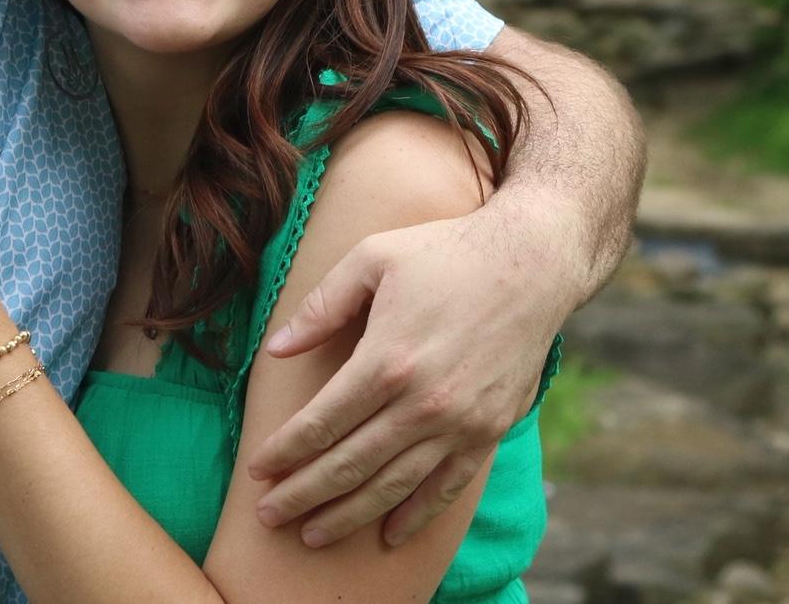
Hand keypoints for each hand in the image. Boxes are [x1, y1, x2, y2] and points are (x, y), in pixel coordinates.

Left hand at [247, 211, 564, 546]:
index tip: (257, 470)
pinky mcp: (489, 431)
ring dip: (348, 515)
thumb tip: (276, 350)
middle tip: (268, 516)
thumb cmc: (444, 253)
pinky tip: (388, 534)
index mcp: (386, 358)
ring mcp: (460, 423)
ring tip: (312, 533)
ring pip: (392, 486)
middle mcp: (422, 402)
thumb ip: (321, 306)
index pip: (321, 422)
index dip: (285, 451)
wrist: (530, 264)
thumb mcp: (372, 258)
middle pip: (349, 464)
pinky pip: (446, 487)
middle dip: (303, 493)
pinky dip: (414, 515)